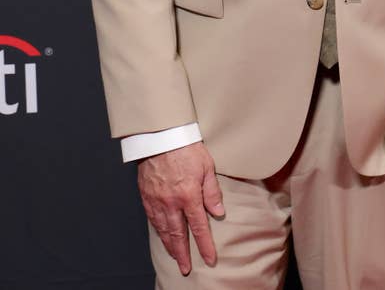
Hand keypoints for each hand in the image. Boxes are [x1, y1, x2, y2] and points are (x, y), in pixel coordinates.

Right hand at [137, 141, 224, 275]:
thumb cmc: (186, 147)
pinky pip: (152, 219)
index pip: (199, 226)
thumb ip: (212, 191)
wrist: (160, 136)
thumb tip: (218, 212)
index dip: (205, 245)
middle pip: (178, 234)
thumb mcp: (207, 166)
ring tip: (176, 257)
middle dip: (183, 254)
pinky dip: (158, 231)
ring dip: (170, 246)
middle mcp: (171, 202)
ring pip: (164, 230)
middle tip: (186, 268)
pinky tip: (163, 236)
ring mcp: (157, 200)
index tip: (210, 258)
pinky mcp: (146, 196)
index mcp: (189, 195)